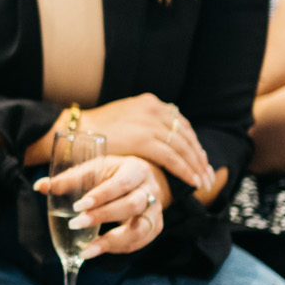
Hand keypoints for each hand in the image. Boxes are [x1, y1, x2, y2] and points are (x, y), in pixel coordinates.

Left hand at [35, 155, 165, 258]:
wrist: (140, 181)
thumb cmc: (113, 173)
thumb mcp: (94, 169)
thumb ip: (70, 179)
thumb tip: (40, 186)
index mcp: (136, 170)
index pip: (121, 183)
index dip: (101, 196)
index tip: (78, 206)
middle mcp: (150, 190)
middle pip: (132, 205)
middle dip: (103, 217)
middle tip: (76, 224)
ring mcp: (156, 211)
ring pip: (140, 229)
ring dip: (113, 241)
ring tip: (87, 250)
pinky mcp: (154, 228)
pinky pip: (139, 242)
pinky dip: (118, 248)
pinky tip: (97, 250)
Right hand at [77, 94, 210, 189]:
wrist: (76, 131)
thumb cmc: (96, 130)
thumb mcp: (126, 119)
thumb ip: (144, 124)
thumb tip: (159, 137)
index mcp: (150, 103)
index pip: (181, 124)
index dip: (194, 143)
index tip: (201, 159)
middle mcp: (154, 110)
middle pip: (186, 136)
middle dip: (200, 157)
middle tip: (208, 174)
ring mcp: (150, 124)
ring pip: (183, 148)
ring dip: (197, 166)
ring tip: (204, 182)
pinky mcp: (144, 140)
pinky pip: (173, 158)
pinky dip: (186, 171)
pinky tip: (193, 181)